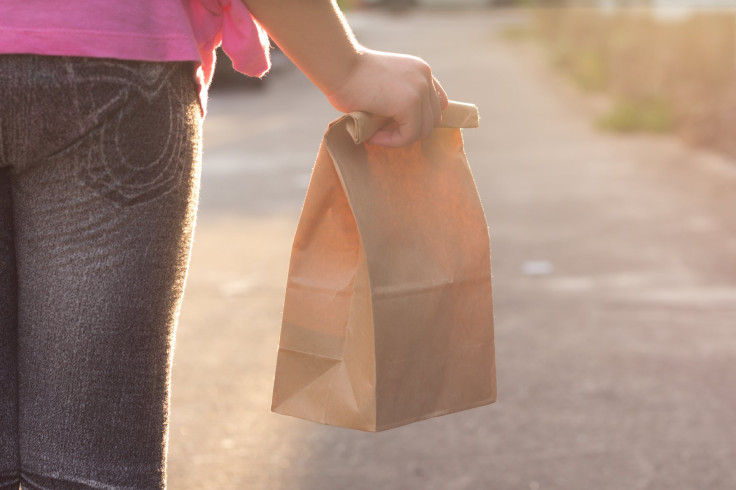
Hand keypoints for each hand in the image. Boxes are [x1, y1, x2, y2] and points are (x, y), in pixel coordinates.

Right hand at [324, 48, 448, 146]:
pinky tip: (373, 136)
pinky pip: (409, 135)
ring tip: (376, 135)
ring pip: (423, 130)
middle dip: (409, 130)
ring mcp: (420, 90)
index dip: (420, 119)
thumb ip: (399, 98)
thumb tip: (403, 126)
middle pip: (432, 119)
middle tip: (383, 131)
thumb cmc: (351, 77)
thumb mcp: (385, 84)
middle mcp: (425, 77)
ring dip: (400, 137)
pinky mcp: (410, 104)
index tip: (397, 125)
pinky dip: (392, 141)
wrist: (339, 66)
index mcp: (420, 70)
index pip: (436, 103)